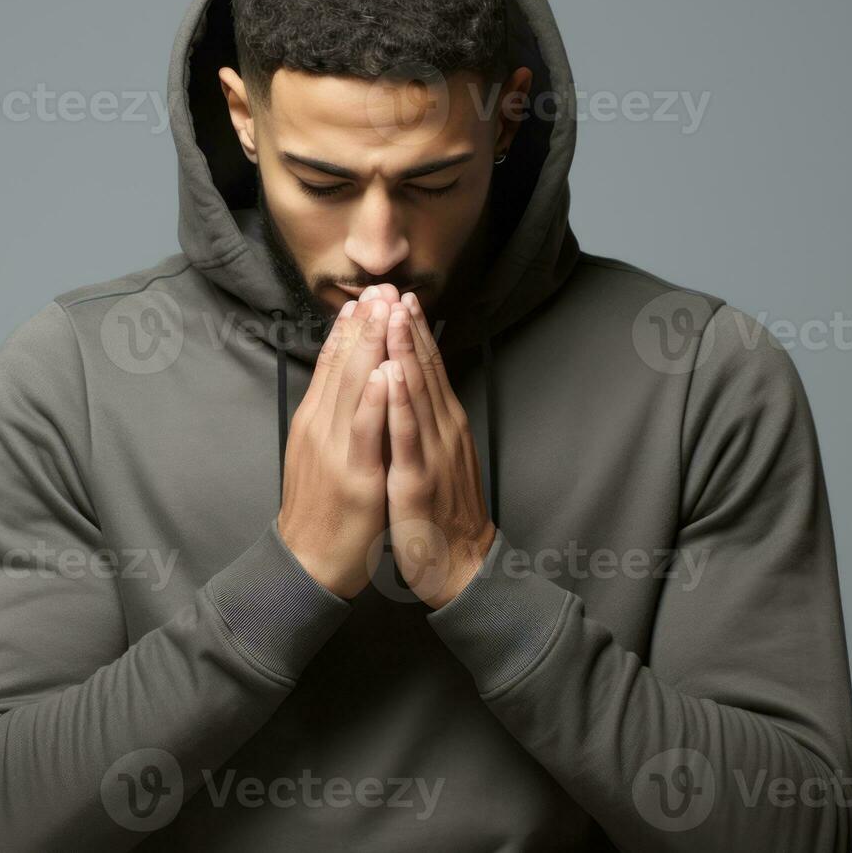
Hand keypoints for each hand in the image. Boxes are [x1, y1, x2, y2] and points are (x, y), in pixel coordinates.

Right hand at [277, 296, 390, 598]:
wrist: (308, 564)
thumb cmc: (321, 510)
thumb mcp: (320, 454)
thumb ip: (330, 418)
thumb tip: (342, 383)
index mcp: (315, 422)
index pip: (332, 364)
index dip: (348, 328)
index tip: (364, 296)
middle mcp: (321, 428)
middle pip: (343, 366)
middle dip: (364, 323)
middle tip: (380, 286)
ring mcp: (337, 450)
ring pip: (354, 388)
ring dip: (371, 346)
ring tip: (384, 310)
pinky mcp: (355, 476)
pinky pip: (365, 431)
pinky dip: (376, 399)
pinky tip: (387, 372)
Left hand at [379, 291, 495, 608]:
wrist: (459, 565)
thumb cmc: (440, 512)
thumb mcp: (434, 456)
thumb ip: (424, 421)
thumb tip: (411, 386)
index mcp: (442, 424)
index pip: (427, 368)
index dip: (413, 330)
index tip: (399, 295)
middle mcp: (442, 430)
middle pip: (424, 370)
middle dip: (406, 326)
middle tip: (394, 287)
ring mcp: (433, 452)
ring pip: (417, 393)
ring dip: (404, 350)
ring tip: (392, 314)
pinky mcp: (418, 479)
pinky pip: (407, 435)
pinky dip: (400, 403)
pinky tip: (392, 376)